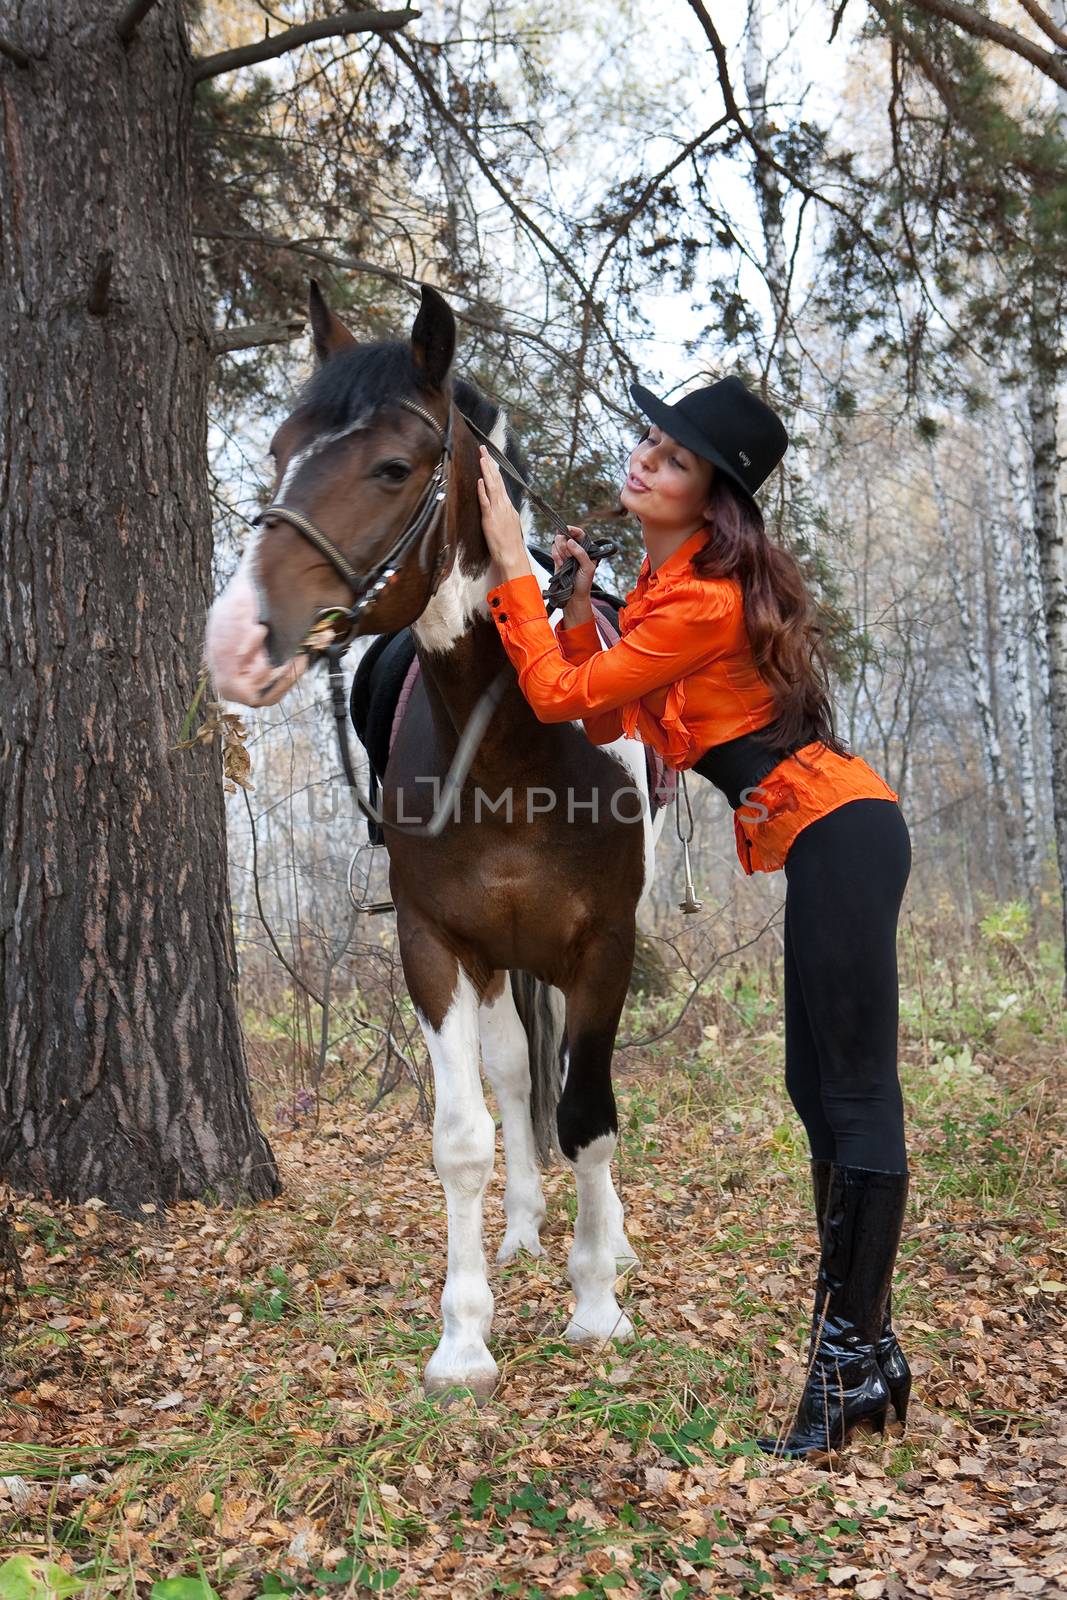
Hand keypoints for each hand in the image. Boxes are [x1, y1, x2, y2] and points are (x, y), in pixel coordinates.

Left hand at [477, 446, 528, 575]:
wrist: (513, 556)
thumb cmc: (510, 544)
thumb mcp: (509, 524)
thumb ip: (504, 512)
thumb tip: (500, 505)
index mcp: (507, 506)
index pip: (500, 483)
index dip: (494, 469)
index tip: (489, 458)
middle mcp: (504, 505)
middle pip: (496, 480)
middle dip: (489, 463)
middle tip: (484, 449)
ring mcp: (498, 511)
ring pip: (492, 487)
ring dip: (487, 471)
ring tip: (482, 457)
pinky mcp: (490, 519)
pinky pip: (486, 503)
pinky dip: (483, 491)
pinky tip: (480, 481)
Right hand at [551, 527, 595, 603]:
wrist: (573, 596)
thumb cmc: (584, 583)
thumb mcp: (588, 568)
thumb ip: (581, 553)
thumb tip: (570, 541)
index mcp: (587, 549)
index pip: (580, 534)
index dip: (572, 530)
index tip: (566, 530)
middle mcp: (576, 549)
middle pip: (565, 535)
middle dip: (565, 545)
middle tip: (569, 556)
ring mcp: (566, 553)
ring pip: (558, 542)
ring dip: (560, 551)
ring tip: (565, 562)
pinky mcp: (558, 558)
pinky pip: (553, 550)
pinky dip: (556, 556)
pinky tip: (561, 564)